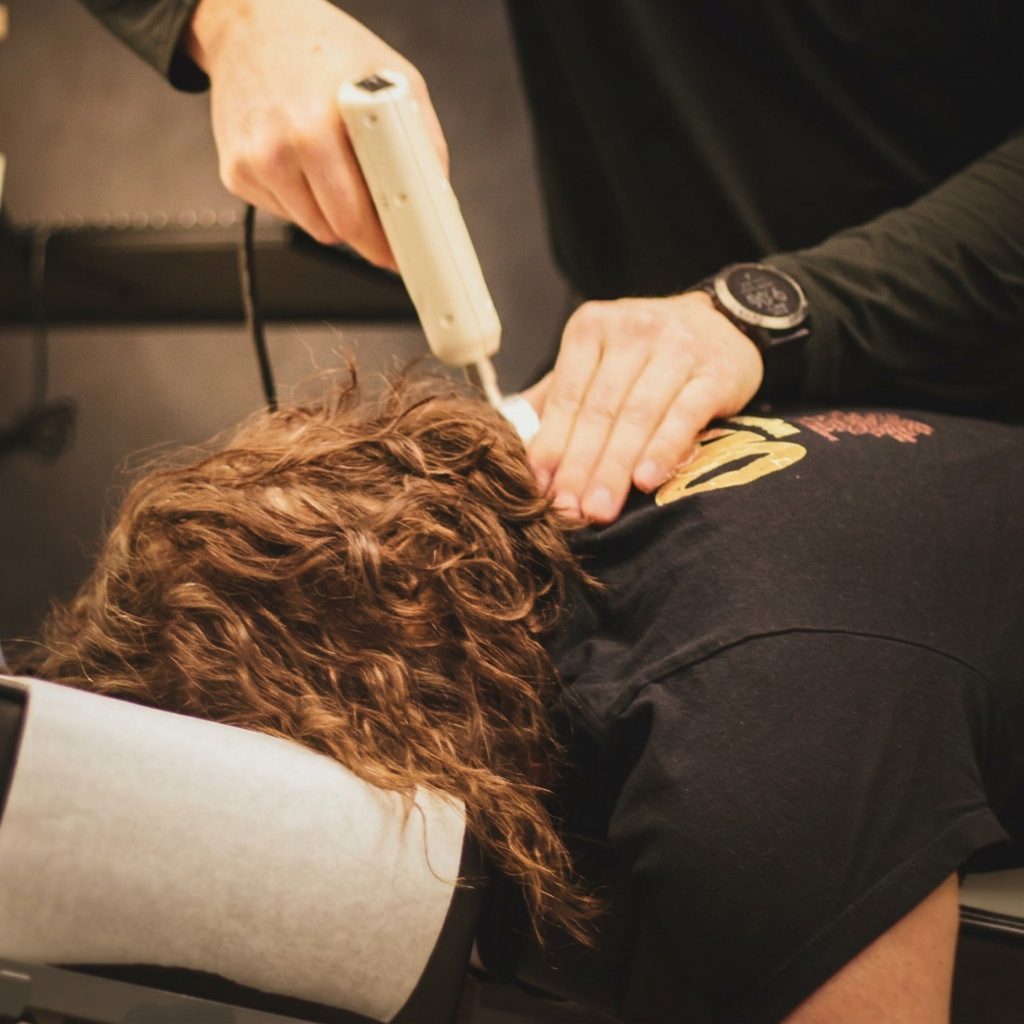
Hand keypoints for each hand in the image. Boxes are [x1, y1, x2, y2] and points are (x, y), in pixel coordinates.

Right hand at [185, 0, 447, 267]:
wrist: (251, 26)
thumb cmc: (322, 50)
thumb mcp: (391, 77)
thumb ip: (422, 139)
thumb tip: (435, 196)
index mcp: (322, 125)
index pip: (359, 216)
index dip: (386, 240)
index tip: (403, 253)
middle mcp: (283, 146)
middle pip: (339, 231)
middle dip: (368, 234)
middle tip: (384, 221)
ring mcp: (255, 163)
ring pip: (316, 229)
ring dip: (335, 215)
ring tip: (338, 169)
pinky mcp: (236, 174)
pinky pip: (287, 214)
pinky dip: (304, 200)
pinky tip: (304, 163)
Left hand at [523, 292, 763, 522]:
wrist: (725, 324)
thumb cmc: (649, 353)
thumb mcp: (600, 358)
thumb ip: (560, 395)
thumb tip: (514, 440)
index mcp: (592, 328)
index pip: (567, 396)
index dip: (552, 445)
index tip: (540, 488)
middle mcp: (633, 331)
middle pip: (600, 410)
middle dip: (581, 466)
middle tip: (568, 511)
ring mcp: (678, 348)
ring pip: (638, 416)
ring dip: (616, 468)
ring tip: (600, 509)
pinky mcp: (717, 371)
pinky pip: (685, 415)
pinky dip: (663, 450)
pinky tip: (647, 481)